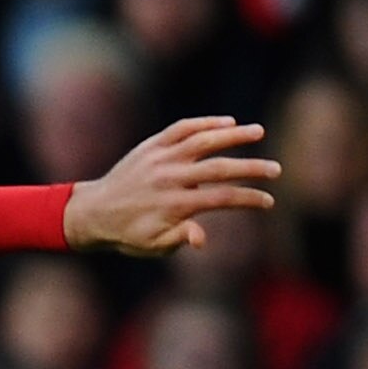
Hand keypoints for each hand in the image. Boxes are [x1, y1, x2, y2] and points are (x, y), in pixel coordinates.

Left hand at [62, 118, 279, 253]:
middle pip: (218, 168)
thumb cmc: (127, 234)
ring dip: (232, 135)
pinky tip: (227, 122)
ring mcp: (160, 158)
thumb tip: (202, 239)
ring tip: (258, 132)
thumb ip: (179, 239)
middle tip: (276, 169)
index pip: (221, 198)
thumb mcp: (152, 245)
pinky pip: (180, 129)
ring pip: (202, 140)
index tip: (268, 201)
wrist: (91, 213)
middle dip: (250, 168)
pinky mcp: (150, 146)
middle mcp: (169, 178)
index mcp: (174, 204)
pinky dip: (204, 123)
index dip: (248, 199)